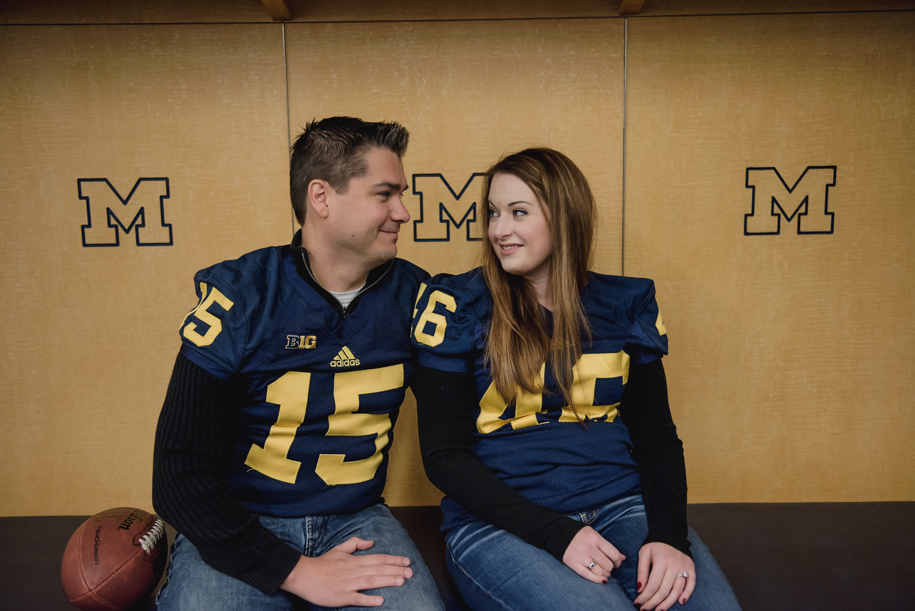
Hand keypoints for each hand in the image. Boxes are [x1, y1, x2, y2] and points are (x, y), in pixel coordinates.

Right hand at [280, 537, 412, 606]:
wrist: (303, 575)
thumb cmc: (322, 563)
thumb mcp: (339, 548)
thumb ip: (355, 544)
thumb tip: (371, 542)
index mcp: (354, 560)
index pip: (378, 558)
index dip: (393, 559)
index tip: (407, 561)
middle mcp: (354, 571)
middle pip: (378, 569)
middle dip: (396, 570)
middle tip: (411, 572)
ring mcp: (348, 584)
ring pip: (371, 581)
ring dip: (387, 581)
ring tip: (402, 581)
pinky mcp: (342, 597)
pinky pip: (357, 598)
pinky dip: (369, 599)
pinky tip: (380, 600)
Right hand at [562, 526, 625, 583]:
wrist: (557, 532)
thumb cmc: (579, 534)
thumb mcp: (594, 534)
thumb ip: (608, 546)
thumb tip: (623, 558)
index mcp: (595, 539)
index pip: (614, 554)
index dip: (618, 561)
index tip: (617, 562)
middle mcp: (589, 548)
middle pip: (608, 565)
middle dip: (611, 568)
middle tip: (609, 567)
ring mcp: (581, 557)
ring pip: (599, 572)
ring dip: (605, 575)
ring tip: (604, 572)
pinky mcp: (573, 563)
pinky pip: (588, 576)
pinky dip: (597, 580)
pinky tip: (602, 580)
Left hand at [633, 542, 694, 610]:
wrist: (670, 535)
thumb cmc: (655, 546)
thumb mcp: (644, 554)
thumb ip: (641, 571)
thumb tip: (640, 589)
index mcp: (661, 560)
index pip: (653, 584)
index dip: (645, 596)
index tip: (638, 603)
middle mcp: (674, 565)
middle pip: (664, 590)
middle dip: (653, 602)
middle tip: (645, 610)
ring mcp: (684, 567)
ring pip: (677, 590)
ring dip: (668, 603)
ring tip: (659, 610)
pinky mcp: (691, 568)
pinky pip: (691, 584)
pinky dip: (687, 594)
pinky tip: (681, 602)